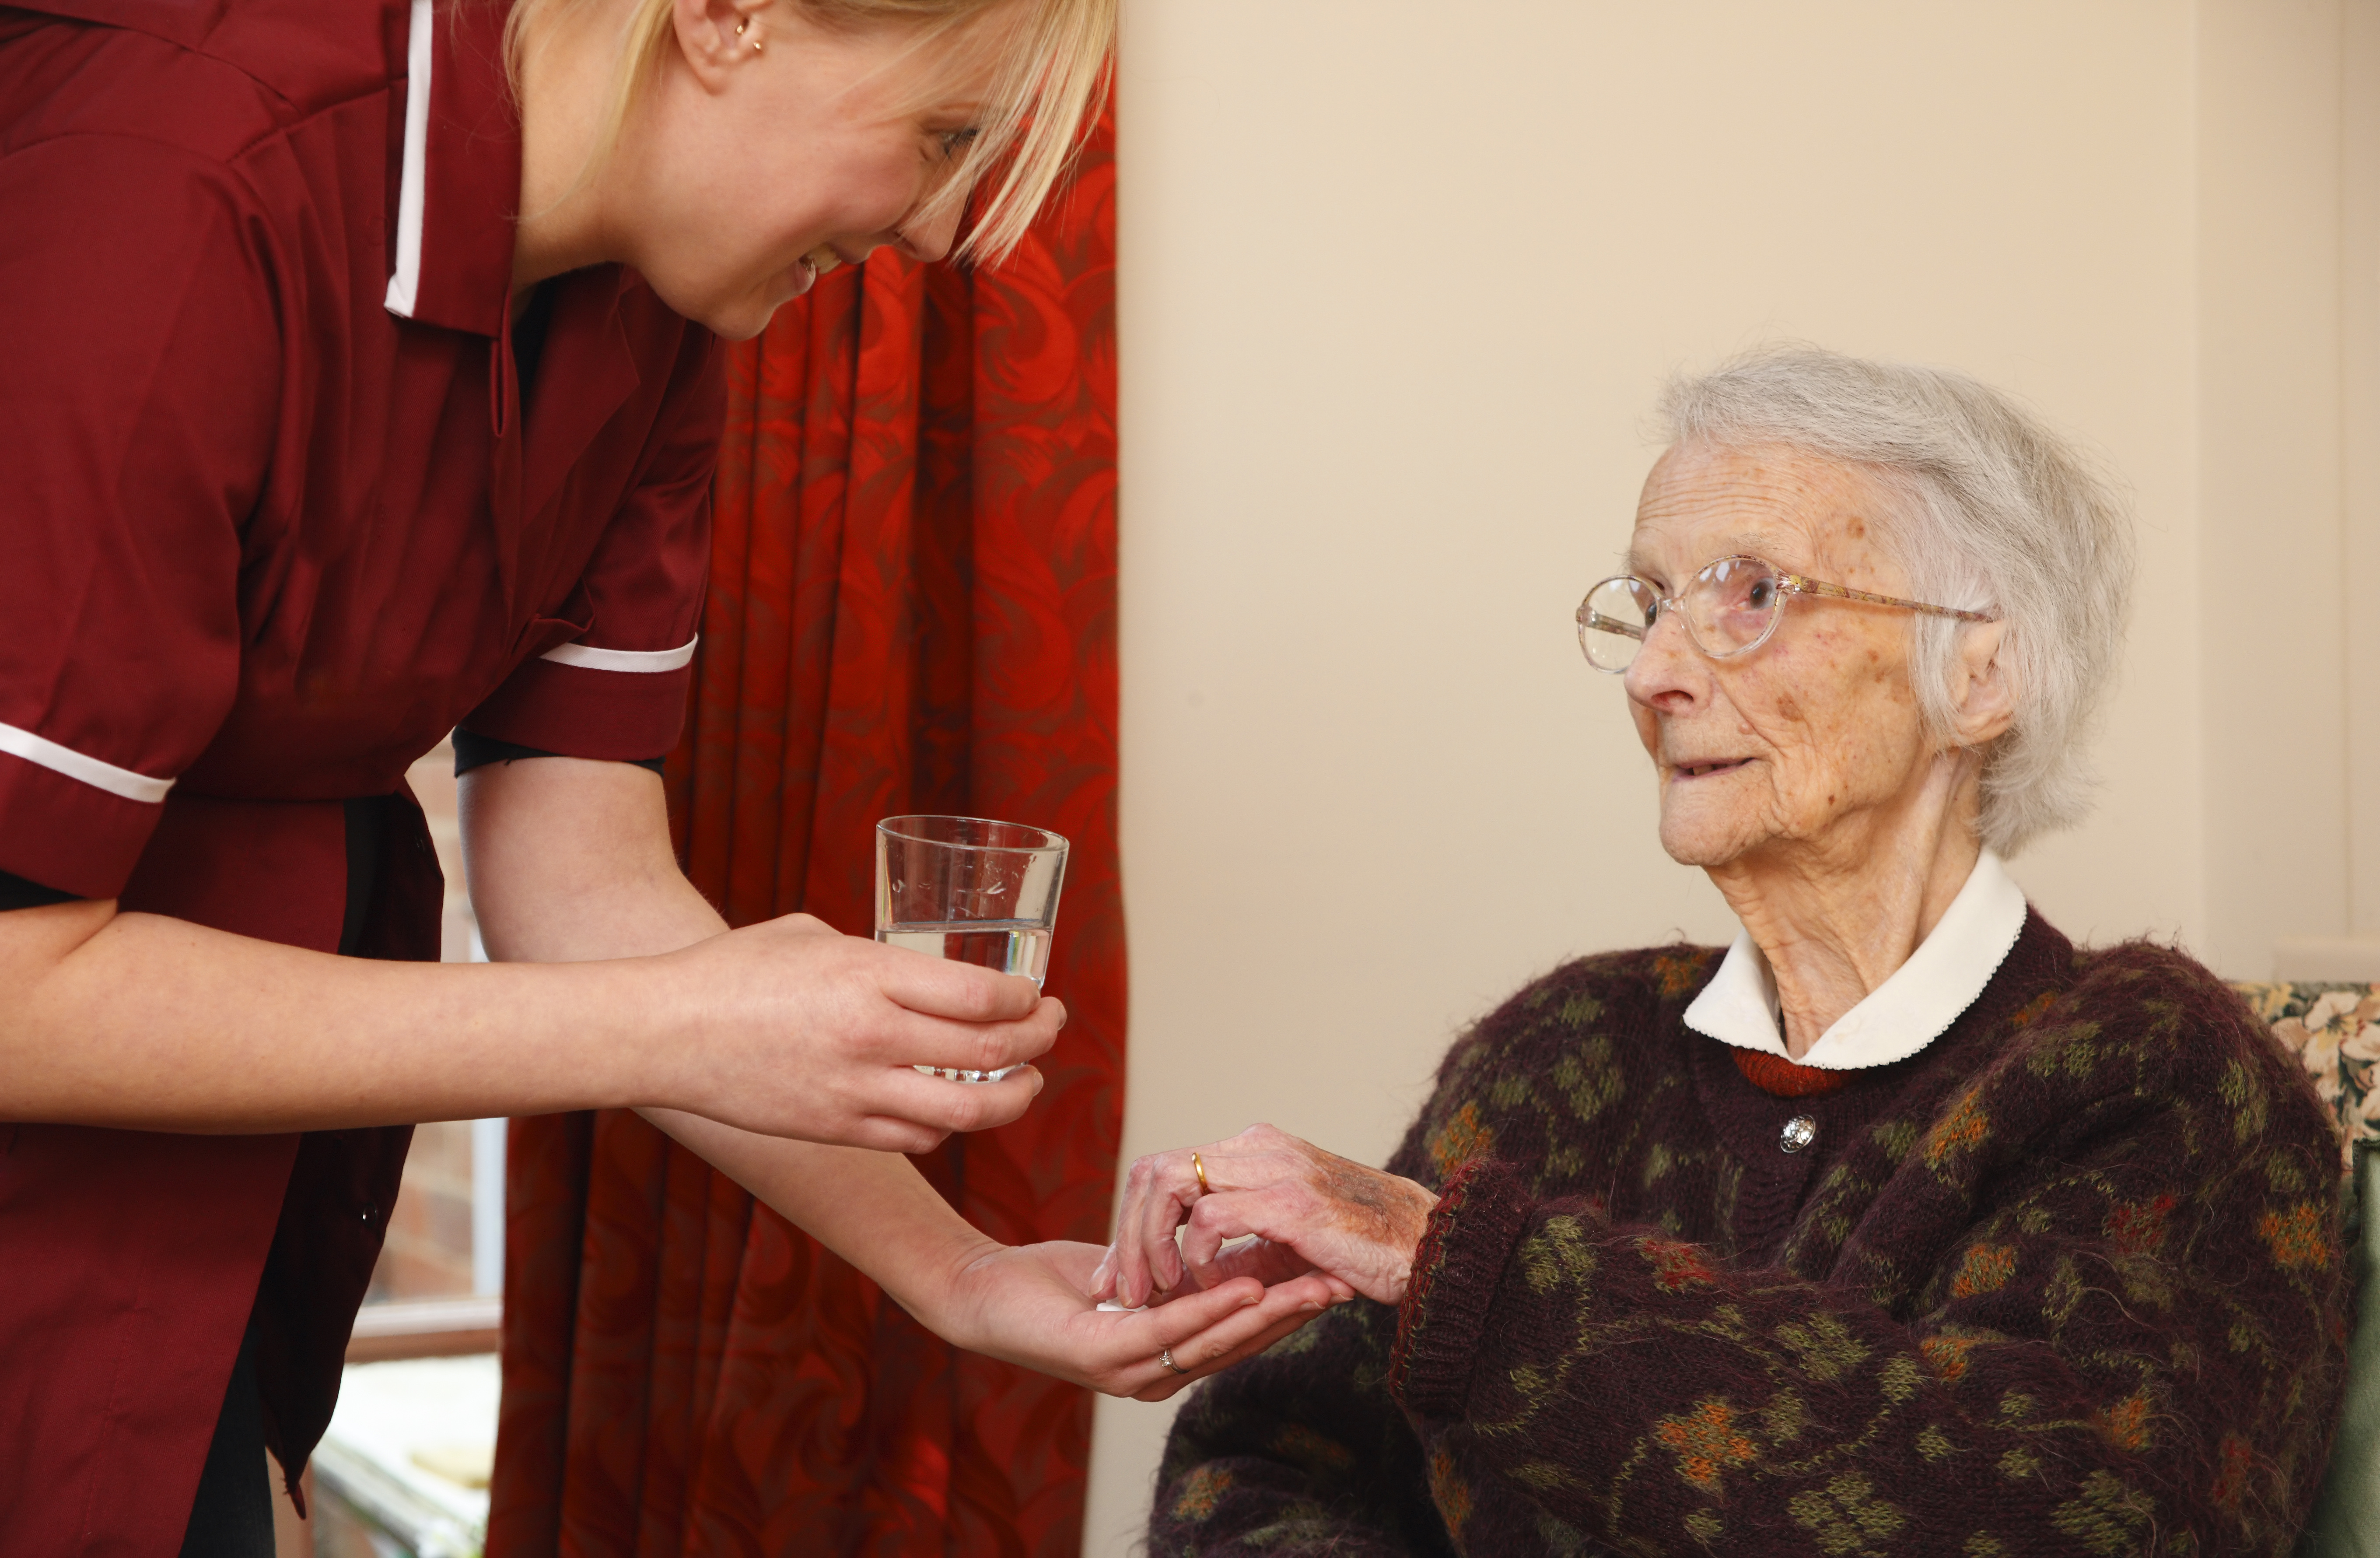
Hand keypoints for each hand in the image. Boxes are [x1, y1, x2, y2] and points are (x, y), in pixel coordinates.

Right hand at [656, 913, 1061, 1151]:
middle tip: (1051, 1026)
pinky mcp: (837, 1130)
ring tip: (1026, 1080)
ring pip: (969, 1111)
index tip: (1036, 992)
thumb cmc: (735, 970)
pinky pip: (919, 1137)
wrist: (665, 1031)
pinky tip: (956, 1105)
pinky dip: (951, 1125)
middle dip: (1040, 1041)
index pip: (984, 996)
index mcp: (869, 976)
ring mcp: (855, 1091)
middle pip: (993, 1054)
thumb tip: (920, 972)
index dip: (1027, 998)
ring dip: (1014, 1097)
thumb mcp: (814, 935)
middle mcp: (872, 1037)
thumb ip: (875, 957)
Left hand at [938, 1238, 1347, 1400]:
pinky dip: (1212, 1307)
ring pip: (1214, 1341)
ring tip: (1314, 1288)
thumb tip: (1233, 1246)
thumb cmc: (1053, 1283)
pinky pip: (1170, 1330)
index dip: (1289, 1308)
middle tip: (1346, 1284)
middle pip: (1240, 1344)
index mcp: (1166, 1358)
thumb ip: (1180, 1272)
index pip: (1240, 1335)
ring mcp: (1130, 1371)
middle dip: (1296, 1314)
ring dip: (1268, 1314)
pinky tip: (1249, 1287)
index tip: (1334, 1276)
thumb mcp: (1134, 1270)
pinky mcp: (1104, 1355)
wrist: (982, 1292)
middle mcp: (1155, 1375)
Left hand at [1090, 1124, 1440, 1308]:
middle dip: (1126, 1231)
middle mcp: (1259, 1147)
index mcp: (1256, 1150)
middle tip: (1119, 1288)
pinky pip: (1209, 1215)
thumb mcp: (1286, 1241)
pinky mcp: (1290, 1201)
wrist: (1428, 1247)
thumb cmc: (1363, 1248)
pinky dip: (1193, 1253)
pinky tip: (1200, 1284)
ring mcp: (1274, 1168)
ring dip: (1149, 1241)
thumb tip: (1179, 1272)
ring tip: (1154, 1289)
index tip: (1120, 1274)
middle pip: (1154, 1169)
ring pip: (1169, 1183)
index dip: (1132, 1220)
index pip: (1166, 1167)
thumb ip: (1236, 1244)